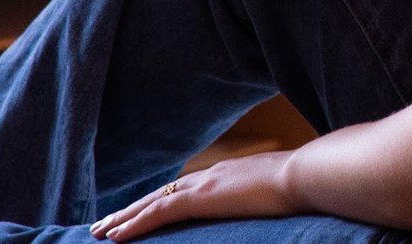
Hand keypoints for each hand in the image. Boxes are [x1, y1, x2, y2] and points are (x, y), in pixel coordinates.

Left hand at [92, 150, 296, 238]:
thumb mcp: (287, 192)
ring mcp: (207, 184)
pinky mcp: (202, 198)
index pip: (188, 188)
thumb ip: (275, 197)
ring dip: (124, 217)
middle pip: (163, 193)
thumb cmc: (310, 184)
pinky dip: (134, 224)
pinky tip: (115, 237)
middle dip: (133, 209)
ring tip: (99, 232)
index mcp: (232, 173)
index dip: (163, 200)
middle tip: (105, 224)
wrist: (311, 174)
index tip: (144, 210)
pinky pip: (158, 213)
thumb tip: (285, 203)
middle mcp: (214, 174)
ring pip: (153, 202)